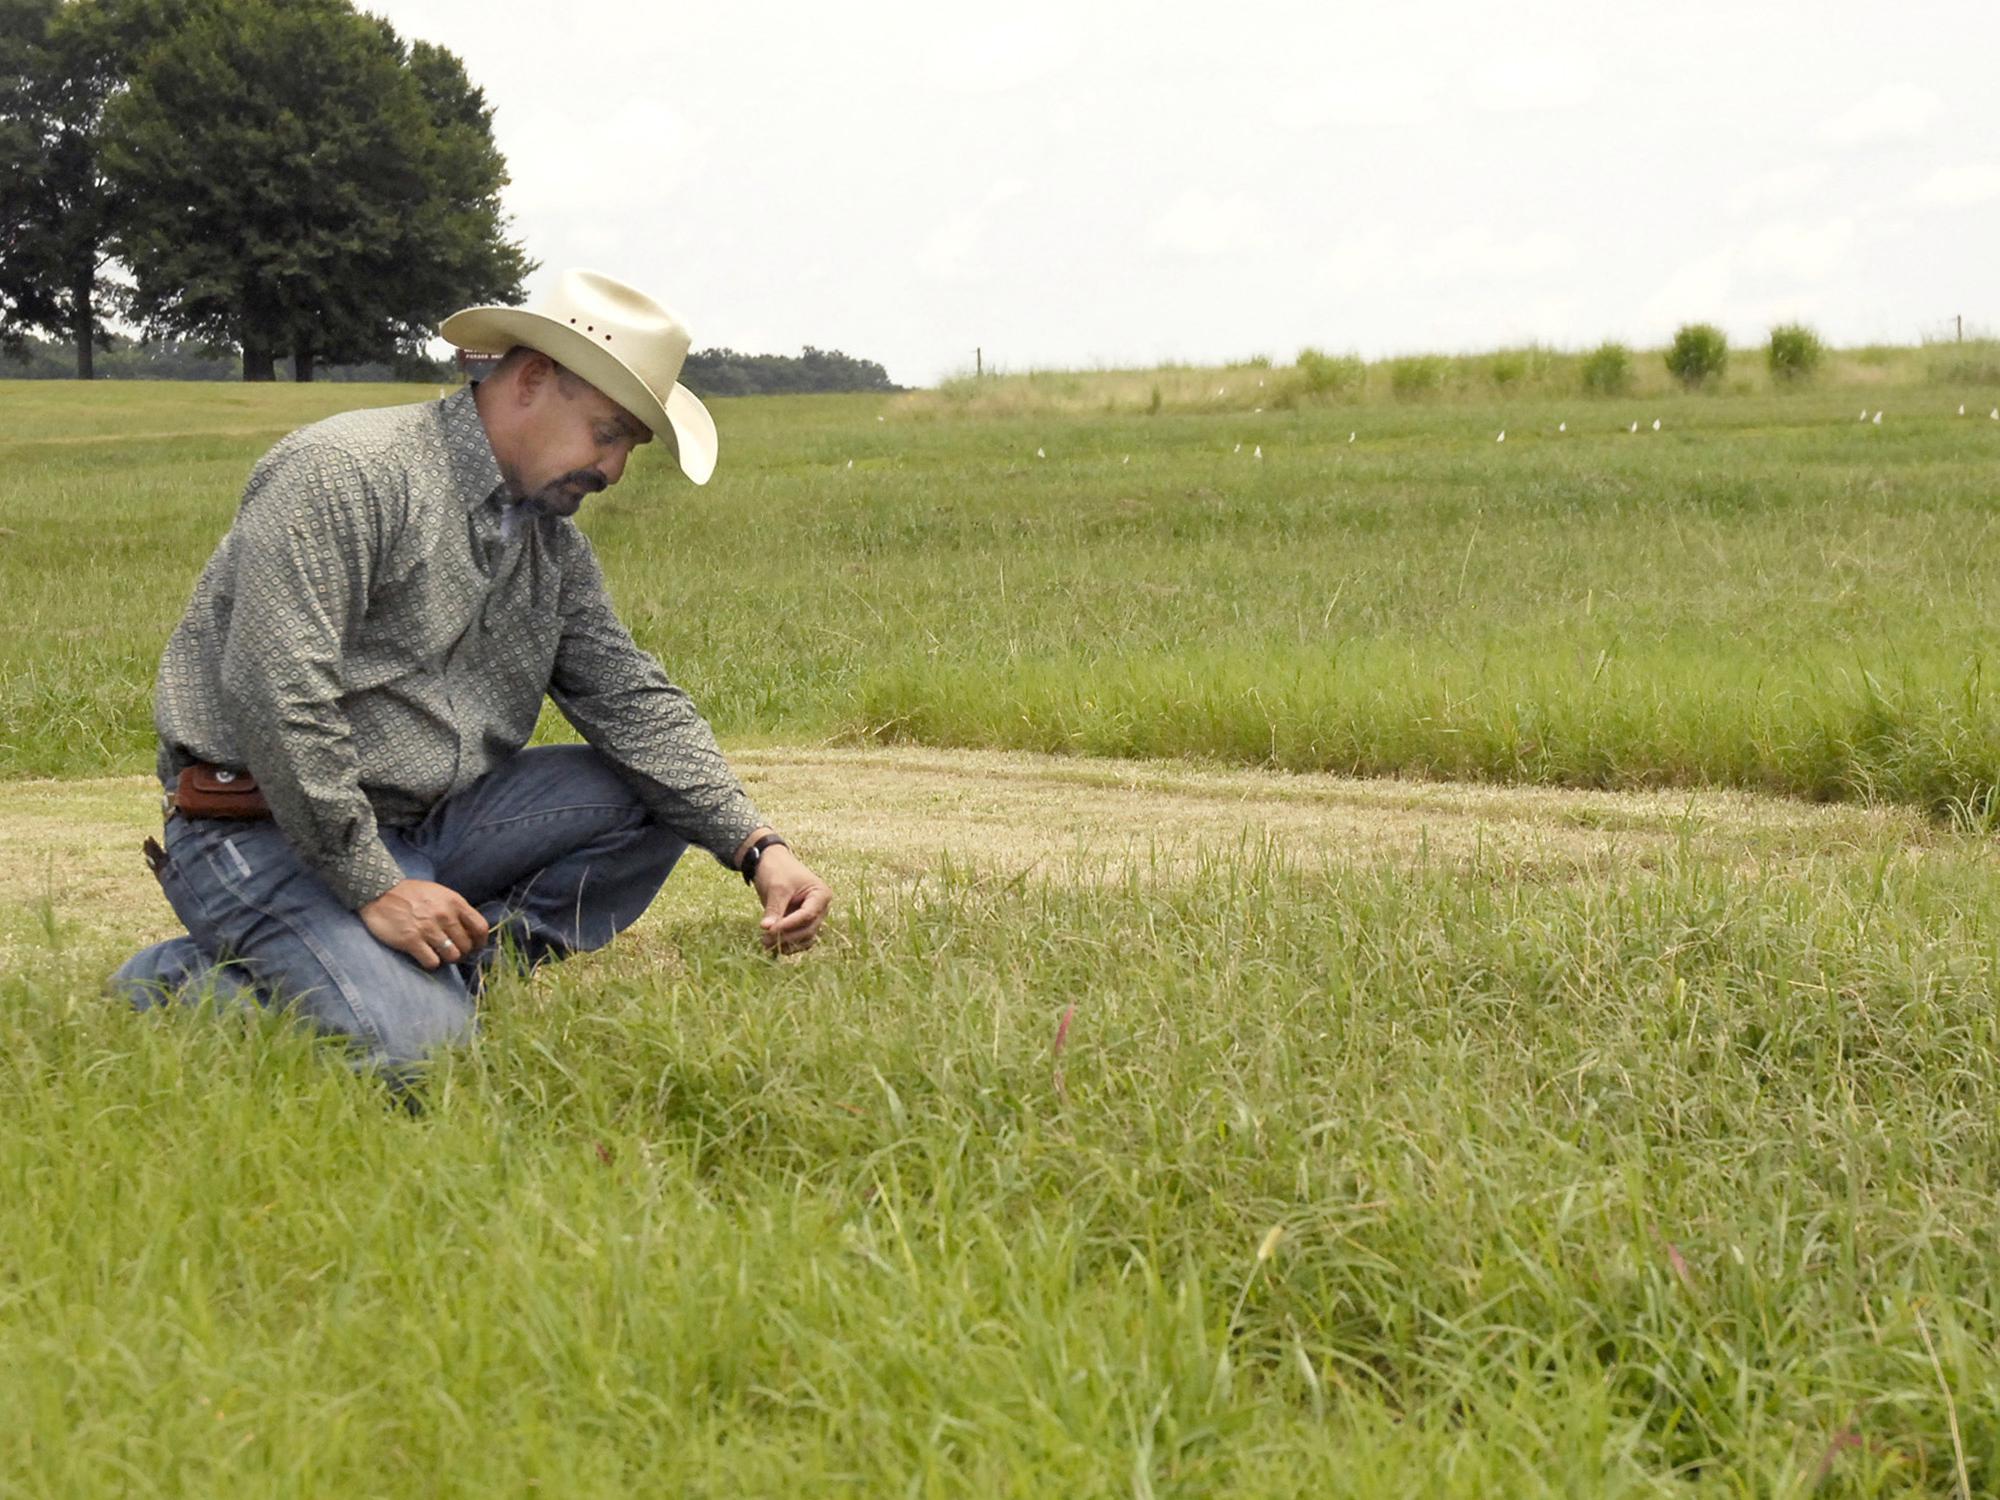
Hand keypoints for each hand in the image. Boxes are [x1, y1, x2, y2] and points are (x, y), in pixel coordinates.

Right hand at [359, 879, 489, 969]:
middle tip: (452, 953)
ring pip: (452, 956)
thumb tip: (470, 930)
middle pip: (466, 945)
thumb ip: (456, 909)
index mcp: (454, 902)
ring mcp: (428, 929)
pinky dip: (431, 963)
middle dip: (462, 953)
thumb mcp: (440, 893)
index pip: (480, 928)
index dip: (480, 942)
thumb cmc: (411, 894)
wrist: (379, 892)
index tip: (474, 947)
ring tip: (439, 955)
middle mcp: (444, 915)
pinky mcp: (411, 940)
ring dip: (447, 959)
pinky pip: (432, 962)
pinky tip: (426, 957)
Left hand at [752, 846, 831, 953]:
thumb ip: (774, 909)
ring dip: (787, 943)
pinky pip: (799, 939)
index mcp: (821, 895)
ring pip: (805, 938)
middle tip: (765, 939)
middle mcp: (821, 908)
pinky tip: (772, 945)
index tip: (770, 930)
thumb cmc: (778, 870)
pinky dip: (787, 944)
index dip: (789, 925)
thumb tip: (767, 929)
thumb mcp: (776, 888)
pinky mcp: (802, 924)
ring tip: (766, 943)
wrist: (772, 863)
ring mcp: (812, 917)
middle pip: (808, 929)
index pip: (808, 915)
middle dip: (787, 936)